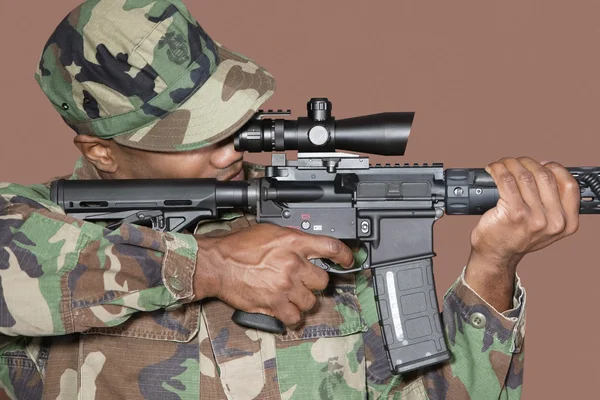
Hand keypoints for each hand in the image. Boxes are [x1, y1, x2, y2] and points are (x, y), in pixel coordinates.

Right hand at [192, 224, 354, 326]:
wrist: (217, 263)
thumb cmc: (238, 247)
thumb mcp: (269, 232)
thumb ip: (292, 240)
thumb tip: (307, 246)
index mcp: (293, 242)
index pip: (331, 247)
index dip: (345, 255)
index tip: (348, 260)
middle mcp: (293, 263)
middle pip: (323, 280)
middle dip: (314, 282)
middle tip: (304, 281)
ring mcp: (285, 285)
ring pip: (310, 301)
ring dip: (303, 300)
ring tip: (291, 295)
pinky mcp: (275, 303)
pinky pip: (295, 317)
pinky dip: (292, 316)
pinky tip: (285, 309)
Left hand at [465, 157, 579, 309]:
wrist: (496, 255)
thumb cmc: (516, 237)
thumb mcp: (546, 227)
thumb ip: (553, 205)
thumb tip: (545, 171)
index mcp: (567, 223)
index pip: (569, 185)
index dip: (554, 168)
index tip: (541, 164)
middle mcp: (554, 222)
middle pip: (545, 176)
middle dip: (527, 163)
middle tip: (514, 163)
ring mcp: (535, 218)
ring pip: (525, 176)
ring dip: (510, 164)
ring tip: (501, 164)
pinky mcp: (514, 213)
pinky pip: (506, 181)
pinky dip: (498, 169)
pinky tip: (493, 169)